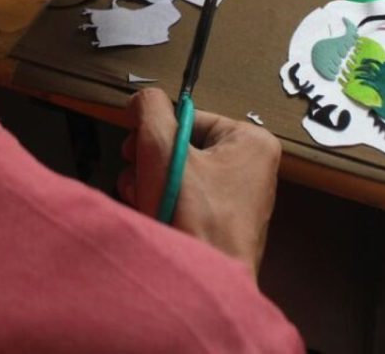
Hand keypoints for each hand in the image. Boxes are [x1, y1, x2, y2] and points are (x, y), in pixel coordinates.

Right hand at [118, 88, 280, 278]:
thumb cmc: (194, 217)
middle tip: (137, 175)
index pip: (189, 118)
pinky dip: (162, 204)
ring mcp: (238, 201)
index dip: (155, 131)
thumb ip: (149, 110)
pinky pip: (185, 202)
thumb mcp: (163, 148)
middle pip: (182, 147)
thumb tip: (140, 99)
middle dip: (150, 161)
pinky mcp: (222, 227)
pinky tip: (149, 214)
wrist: (202, 285)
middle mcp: (251, 169)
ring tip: (142, 198)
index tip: (132, 146)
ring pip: (179, 176)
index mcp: (251, 142)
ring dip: (150, 184)